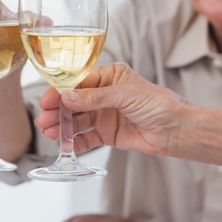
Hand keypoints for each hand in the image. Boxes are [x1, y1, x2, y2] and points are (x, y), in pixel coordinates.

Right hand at [35, 63, 188, 155]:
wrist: (176, 130)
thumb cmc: (158, 104)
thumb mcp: (125, 95)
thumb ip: (94, 97)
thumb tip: (67, 98)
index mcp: (109, 76)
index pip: (78, 83)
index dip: (61, 92)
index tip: (47, 101)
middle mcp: (104, 95)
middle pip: (74, 103)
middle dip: (58, 111)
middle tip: (44, 120)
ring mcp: (104, 115)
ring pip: (77, 121)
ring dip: (63, 127)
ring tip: (49, 133)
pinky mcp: (107, 134)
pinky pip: (86, 138)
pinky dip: (74, 142)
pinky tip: (64, 145)